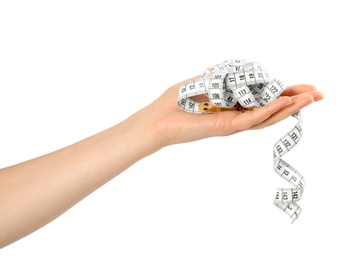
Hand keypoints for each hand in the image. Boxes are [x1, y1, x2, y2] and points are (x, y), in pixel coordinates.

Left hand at [137, 76, 323, 148]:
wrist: (157, 119)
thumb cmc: (177, 101)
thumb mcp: (206, 81)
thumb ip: (229, 75)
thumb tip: (252, 65)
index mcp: (232, 105)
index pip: (263, 99)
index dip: (285, 92)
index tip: (304, 86)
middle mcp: (236, 116)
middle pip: (270, 109)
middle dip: (296, 101)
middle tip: (319, 94)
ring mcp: (232, 123)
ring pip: (266, 116)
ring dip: (289, 107)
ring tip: (311, 98)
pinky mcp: (225, 127)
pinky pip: (252, 119)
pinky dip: (269, 111)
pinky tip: (285, 102)